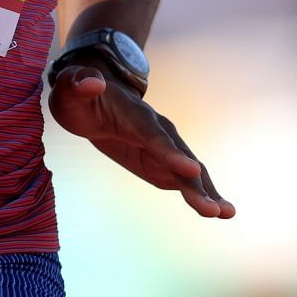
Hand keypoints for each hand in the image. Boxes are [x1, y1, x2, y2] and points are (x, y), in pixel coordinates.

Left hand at [49, 63, 234, 218]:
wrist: (91, 101)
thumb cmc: (78, 94)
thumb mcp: (70, 87)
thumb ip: (80, 83)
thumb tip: (93, 82)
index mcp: (134, 114)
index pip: (153, 135)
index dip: (170, 152)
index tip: (191, 170)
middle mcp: (157, 130)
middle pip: (179, 157)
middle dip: (196, 183)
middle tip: (216, 210)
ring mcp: (164, 148)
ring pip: (188, 172)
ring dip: (206, 193)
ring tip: (226, 214)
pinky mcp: (162, 163)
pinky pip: (185, 180)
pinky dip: (202, 195)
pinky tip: (218, 212)